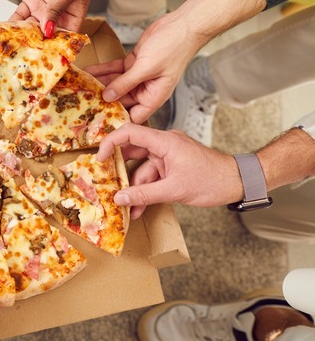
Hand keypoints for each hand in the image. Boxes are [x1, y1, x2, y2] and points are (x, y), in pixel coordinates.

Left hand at [89, 10, 208, 122]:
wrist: (182, 25)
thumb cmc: (173, 48)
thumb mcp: (146, 68)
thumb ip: (126, 83)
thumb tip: (108, 96)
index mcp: (154, 96)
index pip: (134, 116)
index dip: (119, 120)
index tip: (99, 121)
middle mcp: (146, 89)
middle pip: (121, 100)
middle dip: (103, 101)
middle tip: (83, 103)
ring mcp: (139, 76)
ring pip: (115, 84)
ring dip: (99, 84)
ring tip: (81, 87)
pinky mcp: (134, 62)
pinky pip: (115, 70)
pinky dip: (103, 70)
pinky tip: (88, 71)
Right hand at [97, 123, 241, 218]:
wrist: (239, 182)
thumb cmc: (212, 180)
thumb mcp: (174, 190)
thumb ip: (144, 194)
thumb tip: (120, 199)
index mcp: (165, 141)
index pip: (130, 132)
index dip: (110, 143)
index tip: (99, 158)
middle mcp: (165, 144)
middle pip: (133, 151)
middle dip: (120, 170)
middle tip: (106, 183)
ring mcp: (169, 154)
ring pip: (142, 168)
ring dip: (135, 187)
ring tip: (128, 208)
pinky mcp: (173, 164)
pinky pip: (153, 174)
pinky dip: (146, 189)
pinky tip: (140, 206)